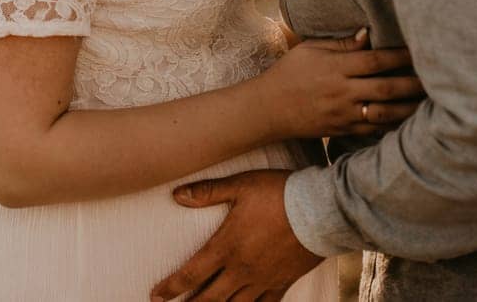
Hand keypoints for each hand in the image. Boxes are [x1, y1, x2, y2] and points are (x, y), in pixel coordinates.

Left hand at [149, 169, 318, 301]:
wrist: (321, 211)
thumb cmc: (279, 194)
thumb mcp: (240, 185)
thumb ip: (207, 192)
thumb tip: (176, 195)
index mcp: (226, 246)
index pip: (190, 274)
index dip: (170, 287)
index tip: (155, 295)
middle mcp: (241, 269)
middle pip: (209, 298)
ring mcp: (262, 280)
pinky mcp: (282, 283)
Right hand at [257, 28, 423, 139]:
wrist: (269, 109)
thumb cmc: (289, 72)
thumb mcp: (310, 49)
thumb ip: (341, 43)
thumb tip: (369, 33)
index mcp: (335, 68)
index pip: (376, 61)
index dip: (401, 56)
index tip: (421, 51)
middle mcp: (342, 92)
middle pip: (387, 88)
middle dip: (415, 84)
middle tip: (439, 78)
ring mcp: (344, 114)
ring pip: (386, 113)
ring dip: (410, 108)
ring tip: (432, 103)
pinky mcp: (343, 131)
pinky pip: (374, 130)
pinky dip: (394, 126)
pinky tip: (411, 122)